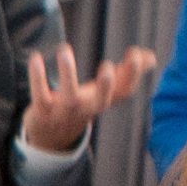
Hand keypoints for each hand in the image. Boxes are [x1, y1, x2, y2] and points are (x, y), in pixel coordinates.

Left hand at [20, 42, 158, 152]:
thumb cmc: (83, 105)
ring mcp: (64, 111)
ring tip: (64, 49)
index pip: (124, 92)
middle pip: (100, 100)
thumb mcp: (105, 92)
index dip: (132, 74)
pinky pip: (40, 94)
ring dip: (67, 73)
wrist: (52, 136)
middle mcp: (87, 108)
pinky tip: (36, 58)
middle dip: (106, 85)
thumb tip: (151, 56)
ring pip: (68, 96)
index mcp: (104, 101)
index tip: (136, 53)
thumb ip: (127, 73)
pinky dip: (37, 77)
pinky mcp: (43, 110)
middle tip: (109, 66)